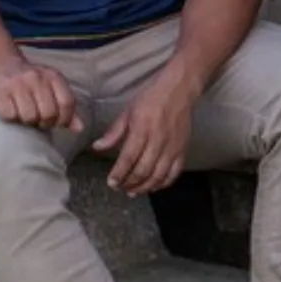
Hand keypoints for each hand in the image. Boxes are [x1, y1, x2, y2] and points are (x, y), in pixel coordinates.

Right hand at [0, 60, 79, 131]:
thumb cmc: (29, 81)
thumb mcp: (51, 87)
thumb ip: (66, 107)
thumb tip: (80, 129)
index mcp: (52, 76)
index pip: (67, 103)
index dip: (64, 119)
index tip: (57, 123)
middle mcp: (36, 78)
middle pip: (48, 113)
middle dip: (44, 122)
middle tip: (38, 120)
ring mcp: (16, 85)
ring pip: (29, 117)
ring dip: (27, 121)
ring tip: (24, 114)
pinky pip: (10, 116)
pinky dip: (11, 118)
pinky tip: (10, 109)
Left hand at [93, 65, 200, 195]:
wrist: (180, 90)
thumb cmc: (152, 98)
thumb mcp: (128, 110)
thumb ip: (114, 132)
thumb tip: (97, 147)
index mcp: (142, 129)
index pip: (128, 158)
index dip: (119, 174)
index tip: (111, 182)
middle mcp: (158, 140)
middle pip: (143, 170)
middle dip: (129, 183)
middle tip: (120, 187)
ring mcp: (172, 147)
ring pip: (158, 175)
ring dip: (144, 187)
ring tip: (133, 191)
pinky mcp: (183, 149)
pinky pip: (174, 173)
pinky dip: (163, 183)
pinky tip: (153, 187)